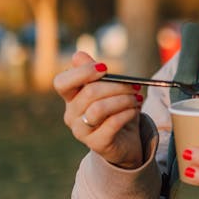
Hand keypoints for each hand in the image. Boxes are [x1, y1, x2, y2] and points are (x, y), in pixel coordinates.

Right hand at [53, 51, 144, 167]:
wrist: (126, 142)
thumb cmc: (115, 111)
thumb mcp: (107, 89)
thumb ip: (94, 72)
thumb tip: (78, 55)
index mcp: (70, 98)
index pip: (62, 82)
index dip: (82, 72)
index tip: (105, 68)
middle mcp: (71, 115)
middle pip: (89, 93)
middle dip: (117, 86)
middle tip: (134, 86)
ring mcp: (81, 131)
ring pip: (99, 108)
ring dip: (123, 100)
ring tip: (136, 99)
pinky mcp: (96, 143)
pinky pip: (112, 124)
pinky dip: (127, 113)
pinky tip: (135, 110)